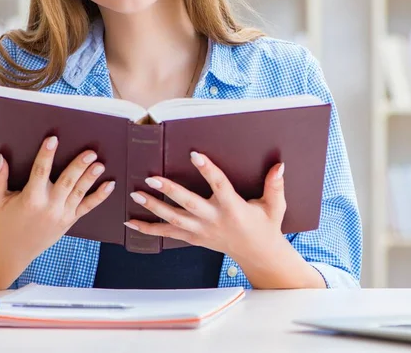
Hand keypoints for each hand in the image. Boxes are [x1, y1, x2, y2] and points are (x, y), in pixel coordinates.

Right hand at [0, 136, 114, 264]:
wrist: (13, 250)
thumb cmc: (5, 220)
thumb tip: (2, 158)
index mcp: (30, 199)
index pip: (40, 172)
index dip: (46, 155)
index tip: (53, 139)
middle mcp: (48, 207)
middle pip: (66, 182)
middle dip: (78, 166)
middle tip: (90, 152)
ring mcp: (61, 214)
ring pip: (79, 193)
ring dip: (90, 178)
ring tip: (100, 164)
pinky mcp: (70, 220)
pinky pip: (87, 207)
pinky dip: (100, 197)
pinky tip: (109, 185)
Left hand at [125, 151, 286, 262]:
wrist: (258, 255)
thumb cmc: (266, 226)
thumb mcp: (274, 207)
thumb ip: (275, 186)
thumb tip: (280, 165)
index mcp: (233, 208)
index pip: (218, 185)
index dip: (207, 170)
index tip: (195, 154)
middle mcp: (214, 219)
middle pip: (188, 204)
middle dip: (169, 190)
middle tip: (151, 177)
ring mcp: (201, 231)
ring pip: (174, 219)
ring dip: (153, 207)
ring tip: (136, 194)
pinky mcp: (194, 238)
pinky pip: (168, 234)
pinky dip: (148, 228)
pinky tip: (131, 222)